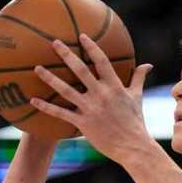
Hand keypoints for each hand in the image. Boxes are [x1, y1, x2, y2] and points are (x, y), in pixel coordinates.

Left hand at [30, 34, 154, 164]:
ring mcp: (90, 109)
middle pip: (80, 70)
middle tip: (54, 43)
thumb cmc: (135, 121)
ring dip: (50, 78)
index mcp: (114, 87)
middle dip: (67, 55)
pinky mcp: (83, 123)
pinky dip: (46, 107)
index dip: (91, 47)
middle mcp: (101, 95)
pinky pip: (61, 113)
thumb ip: (139, 78)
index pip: (102, 61)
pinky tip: (33, 100)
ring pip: (66, 90)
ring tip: (37, 68)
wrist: (132, 146)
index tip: (81, 36)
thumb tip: (148, 65)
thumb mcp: (137, 97)